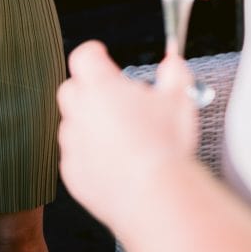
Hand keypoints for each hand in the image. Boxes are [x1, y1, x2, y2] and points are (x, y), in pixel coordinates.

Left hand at [57, 41, 198, 231]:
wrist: (156, 197)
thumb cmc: (166, 146)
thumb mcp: (179, 99)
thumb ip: (174, 73)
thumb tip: (173, 63)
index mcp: (100, 87)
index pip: (83, 57)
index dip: (93, 54)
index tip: (101, 56)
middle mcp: (80, 112)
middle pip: (71, 88)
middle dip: (88, 89)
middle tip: (114, 99)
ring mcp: (73, 144)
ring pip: (72, 124)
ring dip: (88, 124)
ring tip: (120, 136)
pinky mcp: (72, 173)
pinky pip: (75, 156)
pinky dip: (89, 155)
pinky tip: (115, 163)